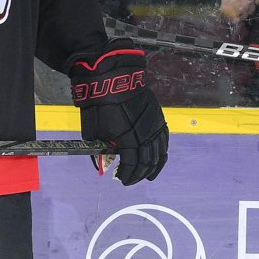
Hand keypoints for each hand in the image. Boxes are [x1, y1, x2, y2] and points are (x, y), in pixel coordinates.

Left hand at [70, 39, 168, 184]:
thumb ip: (102, 148)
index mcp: (129, 142)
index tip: (121, 179)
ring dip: (154, 166)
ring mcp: (154, 126)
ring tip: (149, 174)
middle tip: (131, 179)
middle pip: (148, 162)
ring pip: (160, 152)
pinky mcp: (158, 117)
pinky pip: (164, 139)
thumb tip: (107, 157)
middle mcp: (146, 137)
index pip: (132, 166)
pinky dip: (162, 150)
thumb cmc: (100, 105)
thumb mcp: (94, 132)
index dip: (127, 176)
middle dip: (139, 174)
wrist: (113, 79)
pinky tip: (158, 155)